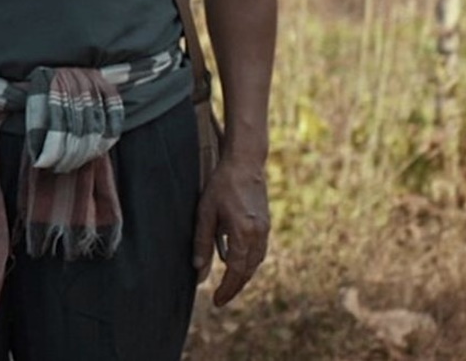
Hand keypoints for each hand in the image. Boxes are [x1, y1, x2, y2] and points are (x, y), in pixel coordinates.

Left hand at [193, 154, 269, 305]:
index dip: (227, 289)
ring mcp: (265, 229)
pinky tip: (237, 263)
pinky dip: (249, 262)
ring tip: (228, 284)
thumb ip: (202, 242)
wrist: (245, 163)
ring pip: (256, 262)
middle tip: (221, 298)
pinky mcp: (266, 224)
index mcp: (244, 233)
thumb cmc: (221, 185)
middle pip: (248, 271)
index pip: (236, 272)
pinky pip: (259, 251)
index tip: (216, 301)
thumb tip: (199, 271)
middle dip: (235, 287)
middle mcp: (258, 235)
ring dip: (243, 275)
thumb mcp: (206, 212)